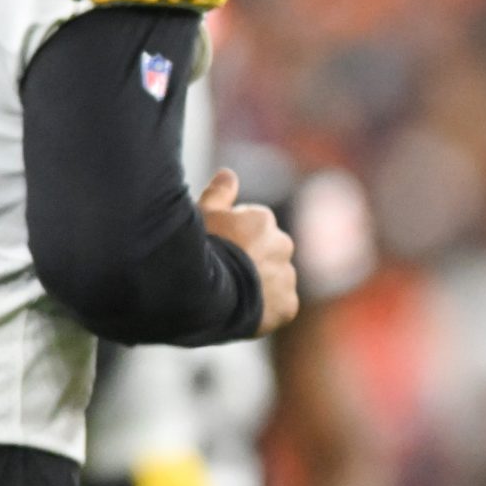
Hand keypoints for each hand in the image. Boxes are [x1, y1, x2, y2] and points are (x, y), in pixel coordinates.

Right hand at [202, 169, 299, 334]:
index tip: (217, 251)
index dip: (233, 239)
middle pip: (268, 252)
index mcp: (263, 221)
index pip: (253, 227)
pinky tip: (242, 311)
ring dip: (260, 285)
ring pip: (276, 279)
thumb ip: (217, 193)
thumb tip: (228, 174)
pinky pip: (280, 306)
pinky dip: (267, 310)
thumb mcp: (200, 216)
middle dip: (252, 260)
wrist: (202, 296)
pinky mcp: (288, 306)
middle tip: (223, 274)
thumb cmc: (197, 252)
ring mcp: (287, 277)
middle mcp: (282, 245)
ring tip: (231, 296)